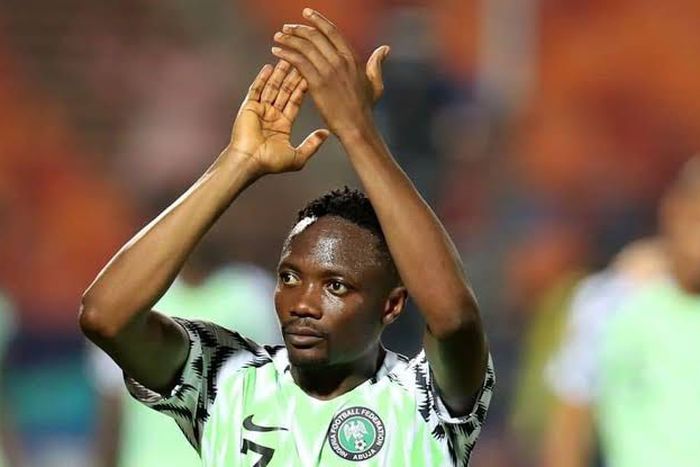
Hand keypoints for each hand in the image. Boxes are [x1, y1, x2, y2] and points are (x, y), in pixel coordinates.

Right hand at [227, 60, 329, 173]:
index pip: (295, 101)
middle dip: (293, 76)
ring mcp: (260, 110)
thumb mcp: (298, 156)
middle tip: (301, 60)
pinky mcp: (249, 107)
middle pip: (284, 91)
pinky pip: (256, 90)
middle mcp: (272, 115)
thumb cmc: (271, 162)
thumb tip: (326, 134)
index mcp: (283, 124)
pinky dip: (262, 78)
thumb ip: (312, 144)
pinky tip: (268, 67)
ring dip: (279, 74)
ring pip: (271, 87)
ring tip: (287, 58)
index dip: (303, 88)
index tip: (311, 74)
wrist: (249, 162)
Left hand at [271, 9, 389, 136]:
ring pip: (305, 46)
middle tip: (286, 27)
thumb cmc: (364, 108)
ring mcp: (329, 71)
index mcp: (352, 58)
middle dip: (298, 28)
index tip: (306, 13)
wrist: (357, 126)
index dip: (318, 20)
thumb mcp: (375, 83)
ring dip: (289, 39)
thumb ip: (376, 63)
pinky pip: (299, 62)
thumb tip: (385, 49)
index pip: (332, 32)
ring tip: (278, 36)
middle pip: (315, 36)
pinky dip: (286, 54)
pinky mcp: (318, 83)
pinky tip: (277, 52)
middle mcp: (340, 60)